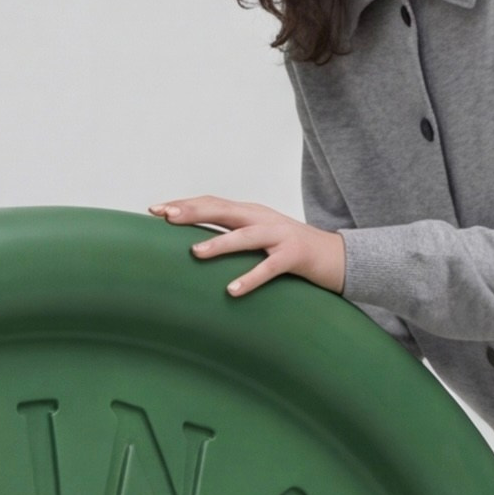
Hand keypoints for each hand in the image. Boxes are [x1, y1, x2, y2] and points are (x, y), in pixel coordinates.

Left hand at [146, 196, 346, 297]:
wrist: (338, 257)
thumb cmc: (291, 252)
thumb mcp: (259, 239)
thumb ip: (232, 237)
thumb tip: (192, 247)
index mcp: (250, 213)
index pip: (211, 204)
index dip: (184, 205)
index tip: (155, 209)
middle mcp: (262, 219)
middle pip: (222, 210)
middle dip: (192, 212)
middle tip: (164, 217)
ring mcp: (279, 236)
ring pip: (245, 236)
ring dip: (219, 242)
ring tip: (195, 252)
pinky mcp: (294, 256)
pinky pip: (268, 268)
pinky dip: (250, 278)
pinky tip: (232, 290)